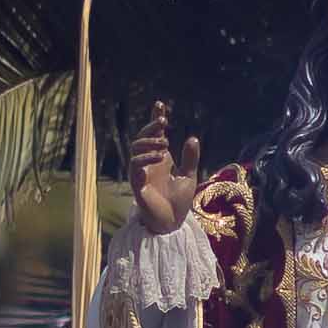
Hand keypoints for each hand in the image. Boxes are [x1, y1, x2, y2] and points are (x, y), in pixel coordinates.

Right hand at [127, 100, 203, 233]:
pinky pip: (134, 169)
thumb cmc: (178, 201)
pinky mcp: (137, 186)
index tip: (160, 105)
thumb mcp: (189, 176)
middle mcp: (147, 164)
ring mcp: (140, 174)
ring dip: (148, 144)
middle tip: (164, 123)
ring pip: (135, 151)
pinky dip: (144, 161)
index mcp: (159, 159)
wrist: (173, 222)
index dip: (155, 120)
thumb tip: (193, 137)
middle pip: (141, 139)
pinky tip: (159, 158)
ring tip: (165, 145)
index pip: (154, 135)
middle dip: (150, 127)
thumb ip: (190, 158)